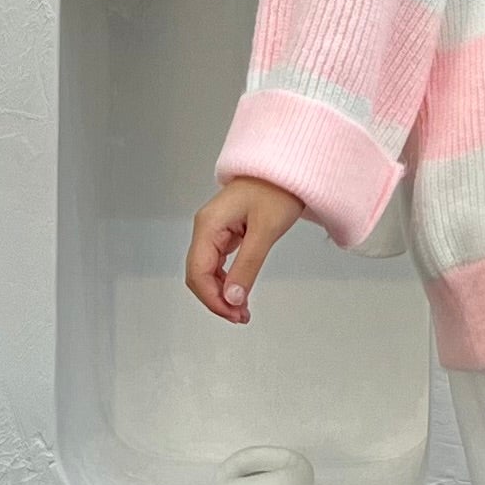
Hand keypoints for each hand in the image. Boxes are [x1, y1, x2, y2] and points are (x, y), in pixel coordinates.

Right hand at [186, 176, 304, 323]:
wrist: (287, 167)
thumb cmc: (277, 190)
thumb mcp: (265, 231)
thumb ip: (247, 266)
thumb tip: (232, 299)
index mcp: (208, 226)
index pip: (197, 273)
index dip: (212, 299)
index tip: (234, 315)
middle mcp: (205, 229)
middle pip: (198, 275)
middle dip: (216, 299)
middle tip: (240, 317)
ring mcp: (214, 230)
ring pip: (207, 271)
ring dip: (221, 293)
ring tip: (242, 310)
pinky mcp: (226, 232)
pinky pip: (218, 262)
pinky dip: (227, 280)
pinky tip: (239, 292)